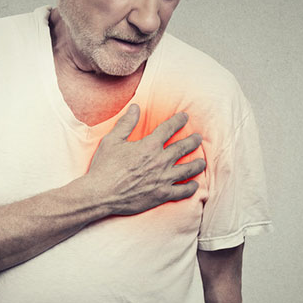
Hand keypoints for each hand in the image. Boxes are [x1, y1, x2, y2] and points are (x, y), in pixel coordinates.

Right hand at [86, 104, 204, 215]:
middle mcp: (160, 161)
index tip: (185, 117)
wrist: (100, 194)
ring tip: (202, 162)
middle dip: (193, 141)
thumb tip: (136, 107)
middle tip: (198, 138)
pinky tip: (194, 185)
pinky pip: (182, 191)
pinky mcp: (161, 195)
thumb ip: (126, 123)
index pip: (169, 128)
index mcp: (149, 145)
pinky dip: (190, 188)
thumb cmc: (104, 167)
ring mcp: (163, 179)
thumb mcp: (112, 140)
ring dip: (197, 164)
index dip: (178, 121)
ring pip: (188, 170)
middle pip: (183, 148)